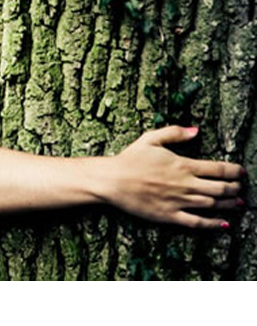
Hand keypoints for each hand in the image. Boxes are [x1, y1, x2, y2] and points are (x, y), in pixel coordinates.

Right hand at [103, 126, 243, 227]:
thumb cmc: (130, 158)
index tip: (241, 172)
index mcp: (183, 165)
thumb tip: (196, 130)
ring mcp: (178, 201)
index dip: (234, 171)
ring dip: (229, 205)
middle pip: (220, 189)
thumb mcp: (150, 138)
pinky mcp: (170, 216)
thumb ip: (175, 132)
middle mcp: (185, 184)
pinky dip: (213, 224)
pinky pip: (197, 222)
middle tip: (241, 188)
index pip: (218, 169)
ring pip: (212, 205)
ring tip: (239, 203)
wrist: (112, 180)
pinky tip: (224, 223)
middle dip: (235, 189)